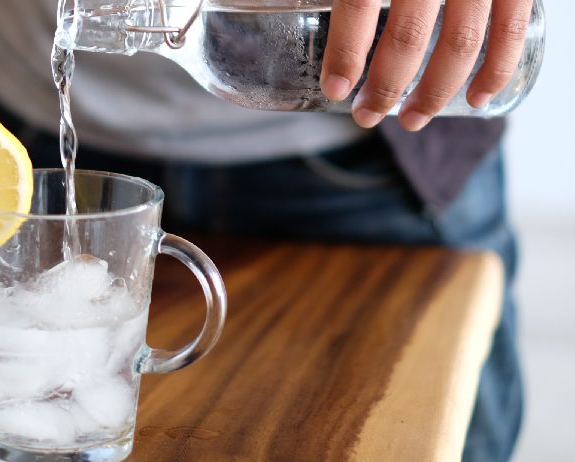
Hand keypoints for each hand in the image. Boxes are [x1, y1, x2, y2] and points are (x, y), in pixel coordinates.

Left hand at [320, 0, 532, 130]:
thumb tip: (281, 3)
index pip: (359, 2)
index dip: (346, 52)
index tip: (335, 89)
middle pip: (408, 35)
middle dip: (385, 87)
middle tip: (366, 115)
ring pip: (460, 43)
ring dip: (434, 93)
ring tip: (411, 120)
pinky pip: (510, 27)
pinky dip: (496, 69)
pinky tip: (477, 100)